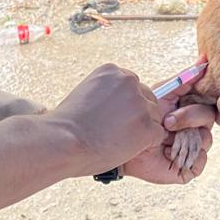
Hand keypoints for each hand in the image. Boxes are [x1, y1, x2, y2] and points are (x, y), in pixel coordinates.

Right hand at [51, 64, 165, 176]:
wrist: (62, 142)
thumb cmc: (66, 125)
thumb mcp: (84, 93)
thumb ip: (106, 92)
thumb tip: (118, 104)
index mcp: (112, 71)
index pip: (132, 86)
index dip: (125, 105)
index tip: (112, 117)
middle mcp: (128, 82)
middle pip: (147, 98)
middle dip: (137, 115)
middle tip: (118, 132)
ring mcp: (140, 104)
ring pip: (154, 117)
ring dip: (142, 130)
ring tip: (118, 141)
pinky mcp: (147, 127)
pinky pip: (157, 135)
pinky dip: (145, 144)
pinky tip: (126, 148)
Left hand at [125, 82, 215, 183]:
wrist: (125, 143)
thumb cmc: (142, 116)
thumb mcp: (163, 93)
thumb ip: (184, 79)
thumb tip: (204, 59)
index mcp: (194, 107)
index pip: (210, 99)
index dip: (205, 96)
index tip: (190, 96)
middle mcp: (198, 127)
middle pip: (210, 117)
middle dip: (189, 116)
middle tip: (168, 121)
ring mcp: (195, 147)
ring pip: (206, 139)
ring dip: (185, 137)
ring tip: (164, 139)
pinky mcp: (190, 167)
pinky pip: (201, 160)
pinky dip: (185, 156)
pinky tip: (168, 153)